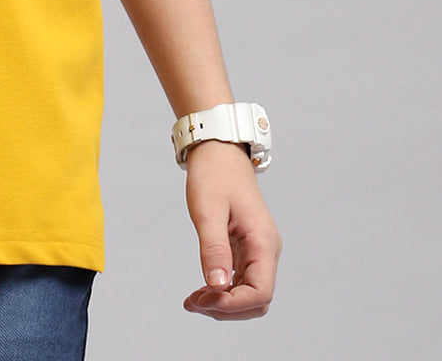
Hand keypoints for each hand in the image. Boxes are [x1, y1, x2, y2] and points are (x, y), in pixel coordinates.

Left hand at [183, 140, 281, 318]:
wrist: (218, 151)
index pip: (261, 292)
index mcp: (264, 242)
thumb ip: (214, 249)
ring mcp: (258, 250)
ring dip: (224, 303)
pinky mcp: (247, 248)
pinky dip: (223, 290)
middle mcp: (267, 250)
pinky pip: (241, 280)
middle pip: (258, 300)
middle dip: (227, 308)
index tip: (202, 299)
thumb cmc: (214, 175)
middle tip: (193, 302)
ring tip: (193, 299)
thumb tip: (217, 287)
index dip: (233, 304)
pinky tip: (201, 290)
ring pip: (250, 293)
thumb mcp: (208, 210)